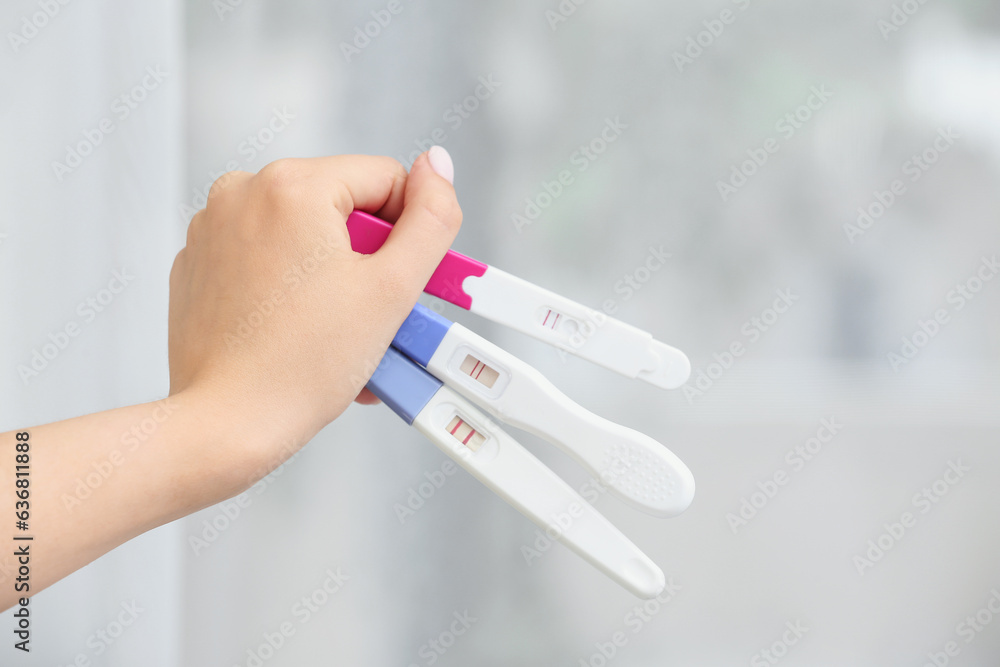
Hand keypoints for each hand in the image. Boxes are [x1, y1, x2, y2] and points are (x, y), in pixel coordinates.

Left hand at [167, 149, 460, 497]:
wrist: (226, 424)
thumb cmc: (303, 365)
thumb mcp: (393, 289)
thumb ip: (431, 219)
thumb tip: (437, 166)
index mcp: (291, 185)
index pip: (384, 180)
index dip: (406, 234)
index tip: (399, 285)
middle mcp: (242, 192)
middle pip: (341, 206)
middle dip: (365, 258)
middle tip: (368, 314)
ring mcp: (212, 228)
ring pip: (302, 234)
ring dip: (330, 274)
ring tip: (333, 330)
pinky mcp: (197, 264)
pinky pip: (263, 258)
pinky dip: (289, 287)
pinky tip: (298, 331)